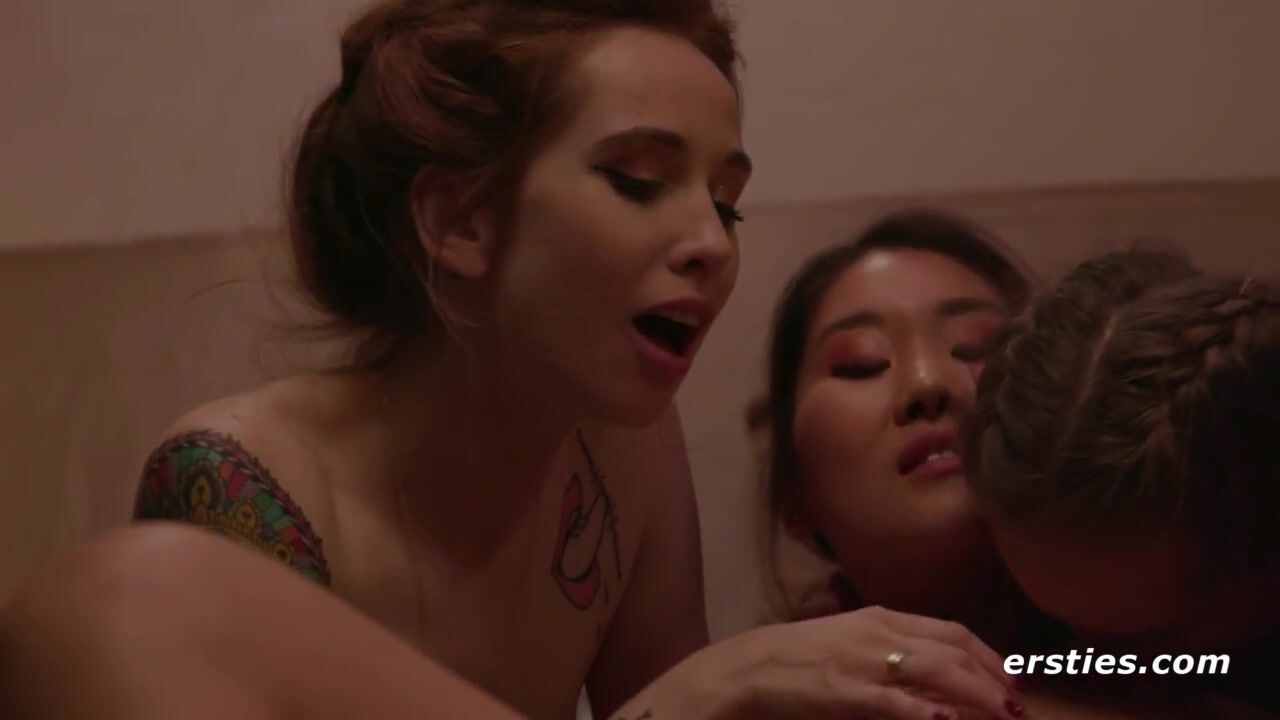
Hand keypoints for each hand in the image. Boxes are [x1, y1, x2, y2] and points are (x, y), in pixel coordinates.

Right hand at [680, 605, 1024, 719]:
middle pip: (952, 650)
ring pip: (934, 671)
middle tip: (1019, 706)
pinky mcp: (844, 690)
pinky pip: (894, 700)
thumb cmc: (800, 659)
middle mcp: (878, 631)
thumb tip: (938, 680)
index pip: (951, 631)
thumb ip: (892, 653)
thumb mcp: (851, 644)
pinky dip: (924, 711)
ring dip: (975, 695)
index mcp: (882, 617)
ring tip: (1002, 715)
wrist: (749, 668)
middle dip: (993, 678)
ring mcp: (862, 660)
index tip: (1014, 680)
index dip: (989, 655)